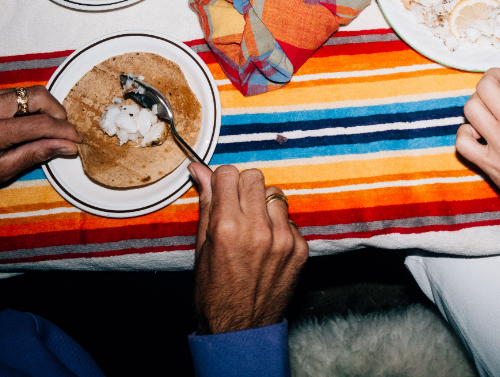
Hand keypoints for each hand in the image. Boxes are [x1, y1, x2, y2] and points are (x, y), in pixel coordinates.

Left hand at [0, 87, 80, 193]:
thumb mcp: (0, 171)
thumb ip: (36, 153)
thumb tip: (68, 145)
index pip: (39, 124)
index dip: (64, 130)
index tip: (76, 138)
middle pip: (36, 96)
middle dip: (57, 111)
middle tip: (63, 129)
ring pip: (25, 91)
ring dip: (42, 107)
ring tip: (46, 127)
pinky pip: (11, 93)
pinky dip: (25, 105)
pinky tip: (25, 122)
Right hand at [191, 164, 308, 333]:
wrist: (241, 330)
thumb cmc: (214, 291)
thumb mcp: (202, 247)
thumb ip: (207, 203)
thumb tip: (199, 170)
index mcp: (227, 227)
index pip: (230, 174)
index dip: (223, 180)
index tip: (222, 189)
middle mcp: (258, 230)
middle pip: (255, 177)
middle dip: (244, 188)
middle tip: (238, 207)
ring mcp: (283, 240)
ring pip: (276, 195)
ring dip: (264, 205)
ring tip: (254, 227)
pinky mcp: (300, 249)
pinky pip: (290, 220)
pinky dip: (279, 227)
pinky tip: (268, 245)